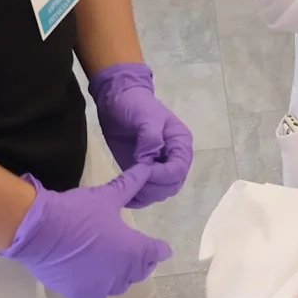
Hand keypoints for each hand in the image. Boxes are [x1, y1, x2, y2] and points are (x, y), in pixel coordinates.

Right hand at [0, 162, 173, 297]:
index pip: (156, 252)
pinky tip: (95, 280)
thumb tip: (147, 169)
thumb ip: (130, 184)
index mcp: (133, 249)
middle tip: (138, 254)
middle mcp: (122, 272)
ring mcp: (102, 286)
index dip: (159, 249)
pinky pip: (98, 297)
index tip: (163, 249)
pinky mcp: (82, 295)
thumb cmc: (77, 211)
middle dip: (141, 262)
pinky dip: (99, 289)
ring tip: (116, 264)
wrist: (40, 230)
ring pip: (120, 285)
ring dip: (121, 275)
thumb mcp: (107, 196)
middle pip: (140, 271)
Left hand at [89, 63, 193, 207]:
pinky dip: (137, 198)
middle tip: (133, 182)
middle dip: (154, 187)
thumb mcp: (145, 116)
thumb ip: (150, 139)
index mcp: (180, 142)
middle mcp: (174, 157)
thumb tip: (148, 162)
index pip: (179, 168)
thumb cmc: (134, 104)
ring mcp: (159, 166)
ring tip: (127, 188)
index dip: (163, 175)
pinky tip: (125, 195)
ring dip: (145, 195)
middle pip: (172, 184)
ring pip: (160, 192)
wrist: (117, 99)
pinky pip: (146, 192)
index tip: (143, 171)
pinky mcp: (143, 172)